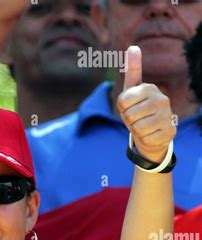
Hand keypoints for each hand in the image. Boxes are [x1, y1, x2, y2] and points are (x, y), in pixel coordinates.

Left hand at [117, 46, 176, 163]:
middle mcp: (161, 99)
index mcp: (149, 88)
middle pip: (129, 115)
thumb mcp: (131, 92)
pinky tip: (151, 135)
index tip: (129, 108)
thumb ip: (131, 71)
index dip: (122, 109)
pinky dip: (144, 140)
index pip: (122, 101)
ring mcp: (167, 115)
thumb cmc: (137, 112)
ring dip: (136, 131)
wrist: (152, 134)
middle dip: (129, 121)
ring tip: (143, 127)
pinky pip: (146, 139)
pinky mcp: (170, 131)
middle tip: (137, 119)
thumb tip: (133, 47)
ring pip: (137, 128)